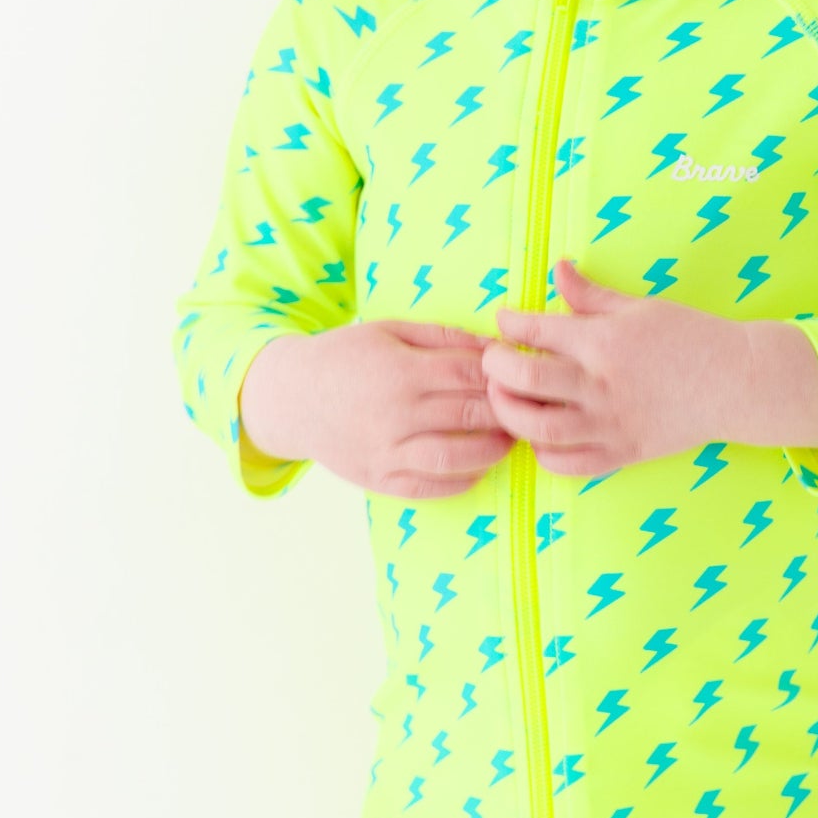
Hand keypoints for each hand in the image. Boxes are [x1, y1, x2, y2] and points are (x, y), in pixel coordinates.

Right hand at [251, 321, 515, 500]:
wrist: (290, 397)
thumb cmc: (345, 356)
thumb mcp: (389, 330)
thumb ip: (442, 337)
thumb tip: (493, 346)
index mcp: (401, 370)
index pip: (470, 375)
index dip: (503, 376)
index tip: (521, 376)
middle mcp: (395, 413)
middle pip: (469, 415)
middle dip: (506, 413)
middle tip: (527, 410)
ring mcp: (386, 450)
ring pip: (455, 458)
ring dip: (492, 451)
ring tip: (508, 441)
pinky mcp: (379, 479)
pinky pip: (429, 488)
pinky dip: (461, 481)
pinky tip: (478, 468)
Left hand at [483, 257, 747, 476]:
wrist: (737, 381)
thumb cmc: (691, 336)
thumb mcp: (639, 307)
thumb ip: (590, 294)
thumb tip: (557, 268)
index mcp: (604, 341)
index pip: (536, 329)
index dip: (509, 324)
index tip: (504, 323)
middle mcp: (602, 384)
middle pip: (525, 380)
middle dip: (496, 368)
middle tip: (494, 360)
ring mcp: (611, 424)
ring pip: (538, 428)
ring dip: (509, 413)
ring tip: (506, 399)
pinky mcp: (623, 454)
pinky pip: (568, 464)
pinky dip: (544, 453)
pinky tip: (540, 436)